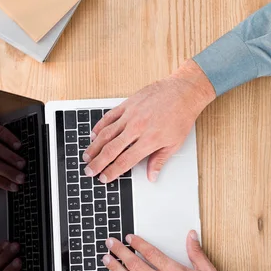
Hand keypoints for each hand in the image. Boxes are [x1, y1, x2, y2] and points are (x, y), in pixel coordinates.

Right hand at [83, 59, 214, 182]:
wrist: (183, 92)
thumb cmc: (181, 116)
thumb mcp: (174, 143)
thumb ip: (159, 161)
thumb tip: (152, 176)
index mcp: (149, 141)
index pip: (125, 161)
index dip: (112, 172)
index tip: (104, 178)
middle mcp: (137, 128)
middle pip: (111, 149)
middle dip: (98, 163)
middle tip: (89, 171)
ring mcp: (130, 115)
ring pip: (106, 134)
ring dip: (94, 147)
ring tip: (87, 156)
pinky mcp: (127, 104)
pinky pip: (109, 117)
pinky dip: (99, 126)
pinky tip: (93, 135)